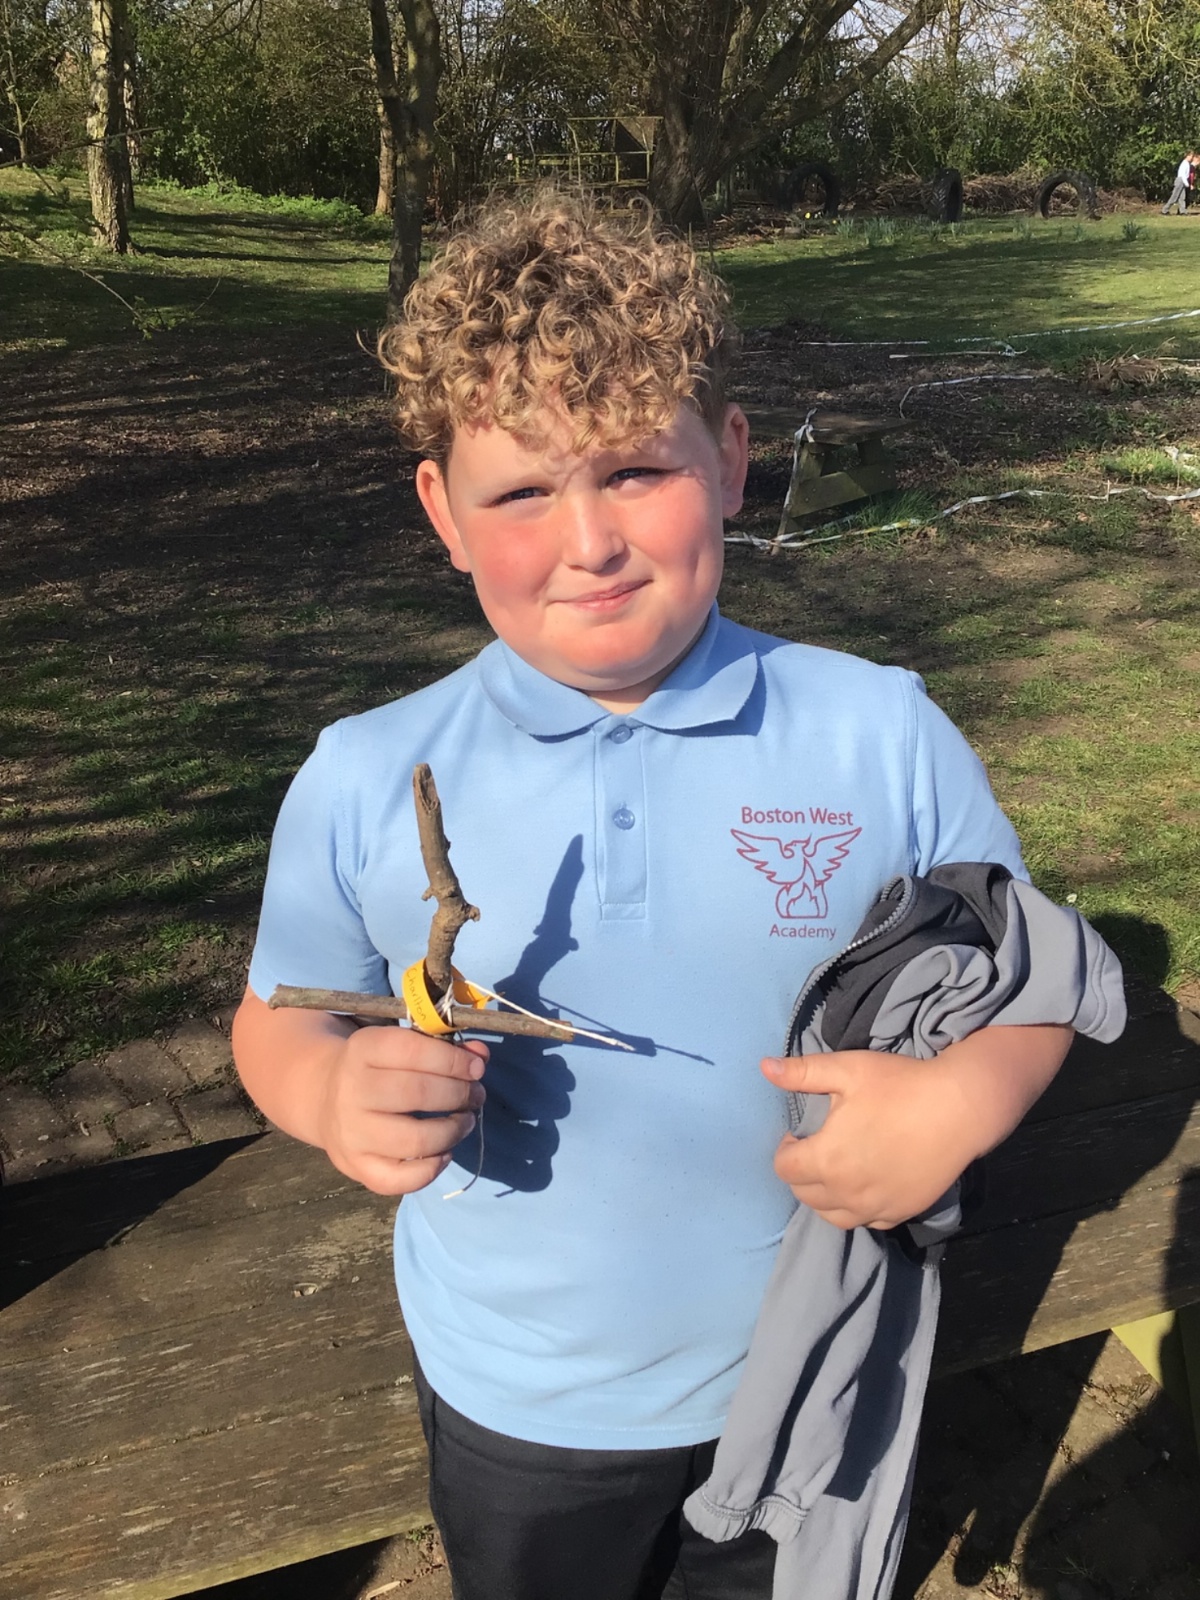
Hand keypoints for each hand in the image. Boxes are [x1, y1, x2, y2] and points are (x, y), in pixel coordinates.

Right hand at [317, 1024, 487, 1195]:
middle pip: (418, 1093)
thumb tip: (480, 1057)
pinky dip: (433, 1169)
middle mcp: (351, 1091)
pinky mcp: (357, 1167)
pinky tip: (444, 1152)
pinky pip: (401, 1179)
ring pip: (415, 1140)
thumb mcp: (401, 1046)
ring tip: (465, 1121)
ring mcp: (352, 1134)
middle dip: (460, 1094)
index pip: (413, 1051)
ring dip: (454, 1131)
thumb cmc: (377, 1067)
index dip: (454, 1060)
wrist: (325, 1099)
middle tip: (476, 1095)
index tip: (477, 1067)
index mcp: (362, 1050)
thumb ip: (444, 1047)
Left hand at [761, 1024, 1071, 1230]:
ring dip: (825, 1196)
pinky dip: (858, 1208)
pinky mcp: (903, 1212)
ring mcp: (877, 1207)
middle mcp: (847, 1193)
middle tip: (815, 1149)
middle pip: (805, 1196)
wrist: (960, 1108)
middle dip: (801, 1173)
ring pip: (834, 1217)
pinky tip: (865, 1184)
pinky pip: (868, 1221)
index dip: (785, 1150)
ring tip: (835, 1170)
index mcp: (826, 1159)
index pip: (785, 1169)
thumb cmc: (899, 1085)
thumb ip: (801, 1073)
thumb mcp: (847, 1070)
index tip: (797, 1134)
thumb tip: (764, 1068)